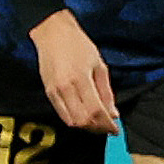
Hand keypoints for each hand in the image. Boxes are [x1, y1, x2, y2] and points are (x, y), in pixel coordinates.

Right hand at [31, 10, 118, 133]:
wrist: (52, 33)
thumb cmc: (78, 45)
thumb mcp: (99, 65)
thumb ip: (106, 92)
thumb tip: (113, 114)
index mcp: (80, 79)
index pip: (95, 111)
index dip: (107, 124)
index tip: (115, 130)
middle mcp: (65, 88)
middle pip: (82, 120)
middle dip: (97, 128)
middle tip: (108, 128)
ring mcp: (54, 92)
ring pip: (71, 121)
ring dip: (86, 127)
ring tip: (98, 124)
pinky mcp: (48, 93)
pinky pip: (62, 114)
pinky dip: (75, 120)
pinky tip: (85, 117)